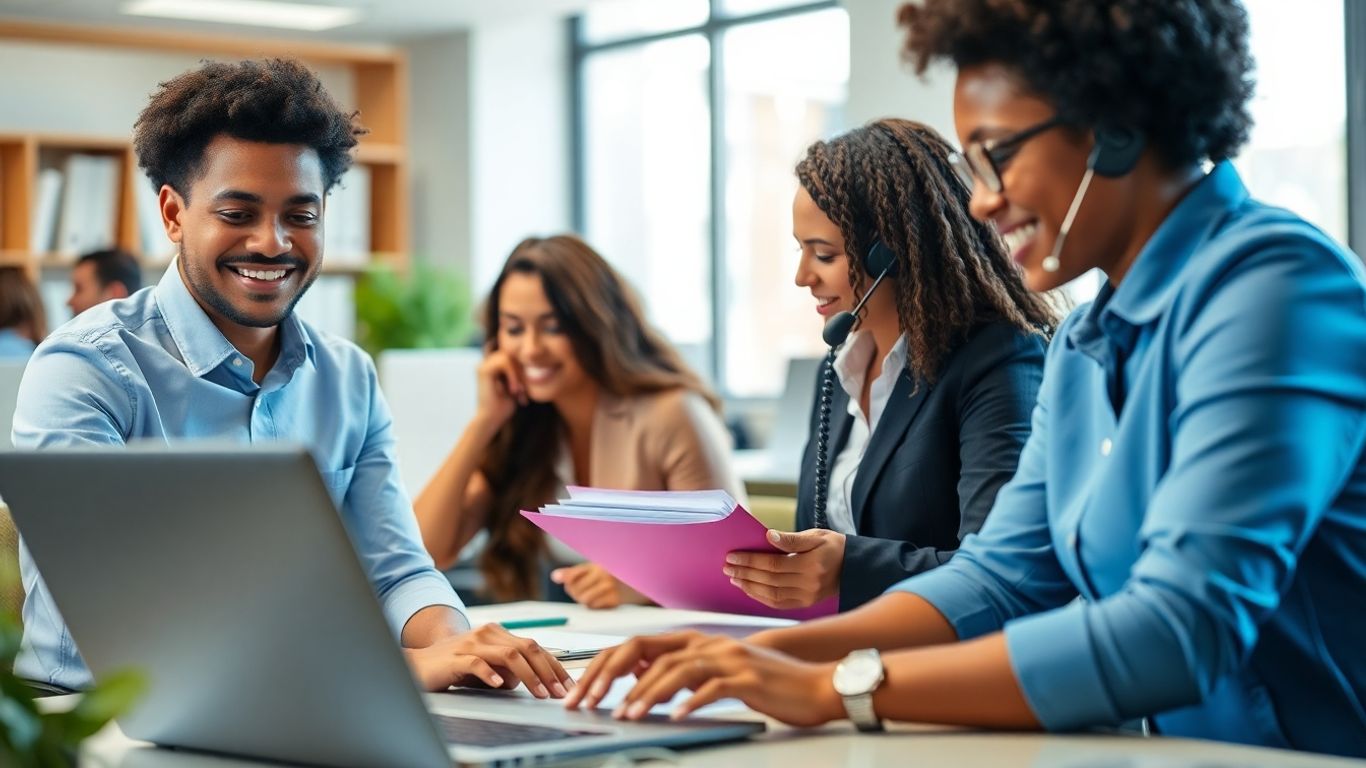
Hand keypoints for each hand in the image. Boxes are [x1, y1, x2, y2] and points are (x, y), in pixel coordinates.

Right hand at [404, 622, 573, 697]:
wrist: (419, 664)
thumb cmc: (456, 666)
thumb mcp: (488, 667)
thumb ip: (509, 671)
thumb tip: (529, 681)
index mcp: (499, 633)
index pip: (534, 647)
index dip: (554, 666)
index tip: (567, 684)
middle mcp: (488, 633)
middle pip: (527, 648)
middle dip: (548, 672)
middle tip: (559, 692)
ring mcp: (472, 643)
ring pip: (509, 655)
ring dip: (529, 676)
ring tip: (539, 694)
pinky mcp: (456, 657)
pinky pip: (478, 663)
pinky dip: (491, 674)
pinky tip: (500, 685)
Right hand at [475, 347, 525, 427]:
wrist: (491, 420)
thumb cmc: (504, 407)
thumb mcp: (515, 387)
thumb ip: (518, 374)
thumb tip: (531, 363)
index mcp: (492, 366)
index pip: (512, 356)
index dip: (522, 369)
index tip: (524, 390)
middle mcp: (486, 363)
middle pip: (511, 354)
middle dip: (520, 371)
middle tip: (522, 391)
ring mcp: (482, 365)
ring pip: (508, 356)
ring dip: (517, 374)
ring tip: (518, 391)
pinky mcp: (483, 370)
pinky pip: (504, 362)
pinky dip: (513, 375)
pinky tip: (513, 390)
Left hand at [551, 563, 650, 608]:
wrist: (642, 578)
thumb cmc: (615, 571)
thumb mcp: (597, 566)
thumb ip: (576, 572)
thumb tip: (554, 576)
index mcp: (598, 564)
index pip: (573, 574)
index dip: (566, 579)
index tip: (560, 579)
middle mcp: (604, 575)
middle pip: (575, 590)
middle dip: (574, 592)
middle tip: (580, 589)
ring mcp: (610, 589)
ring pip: (584, 600)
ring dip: (584, 599)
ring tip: (591, 594)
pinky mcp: (615, 601)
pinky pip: (595, 607)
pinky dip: (594, 605)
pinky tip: (601, 599)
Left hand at [564, 631, 841, 726]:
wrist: (816, 684)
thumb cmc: (767, 683)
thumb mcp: (717, 672)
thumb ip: (683, 670)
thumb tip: (644, 675)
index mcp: (696, 642)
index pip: (638, 646)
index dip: (606, 666)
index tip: (585, 691)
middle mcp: (707, 644)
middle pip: (648, 653)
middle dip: (613, 678)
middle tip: (591, 704)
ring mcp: (728, 658)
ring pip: (675, 670)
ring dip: (646, 695)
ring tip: (627, 716)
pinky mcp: (747, 677)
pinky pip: (713, 687)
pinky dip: (692, 701)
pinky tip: (678, 717)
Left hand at [724, 529, 844, 608]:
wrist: (853, 567)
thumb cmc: (832, 546)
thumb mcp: (816, 535)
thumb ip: (791, 538)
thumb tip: (768, 536)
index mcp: (812, 564)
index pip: (773, 564)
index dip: (750, 561)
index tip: (732, 556)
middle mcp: (810, 584)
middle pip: (769, 580)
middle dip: (745, 573)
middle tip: (727, 566)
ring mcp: (808, 597)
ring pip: (771, 594)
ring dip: (749, 586)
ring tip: (734, 578)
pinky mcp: (805, 604)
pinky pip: (778, 603)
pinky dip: (760, 597)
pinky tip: (749, 589)